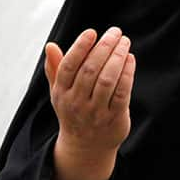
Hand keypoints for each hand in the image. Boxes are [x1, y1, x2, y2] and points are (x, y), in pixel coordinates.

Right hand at [44, 27, 135, 179]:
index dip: (80, 47)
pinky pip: (122, 93)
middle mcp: (76, 103)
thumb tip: (49, 45)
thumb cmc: (73, 111)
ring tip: (125, 43)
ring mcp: (95, 112)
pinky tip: (130, 60)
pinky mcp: (113, 119)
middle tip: (116, 32)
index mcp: (61, 92)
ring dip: (118, 58)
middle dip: (104, 47)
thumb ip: (55, 69)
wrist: (85, 147)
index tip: (92, 32)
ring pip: (107, 80)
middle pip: (91, 70)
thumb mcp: (59, 92)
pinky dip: (127, 74)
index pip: (69, 66)